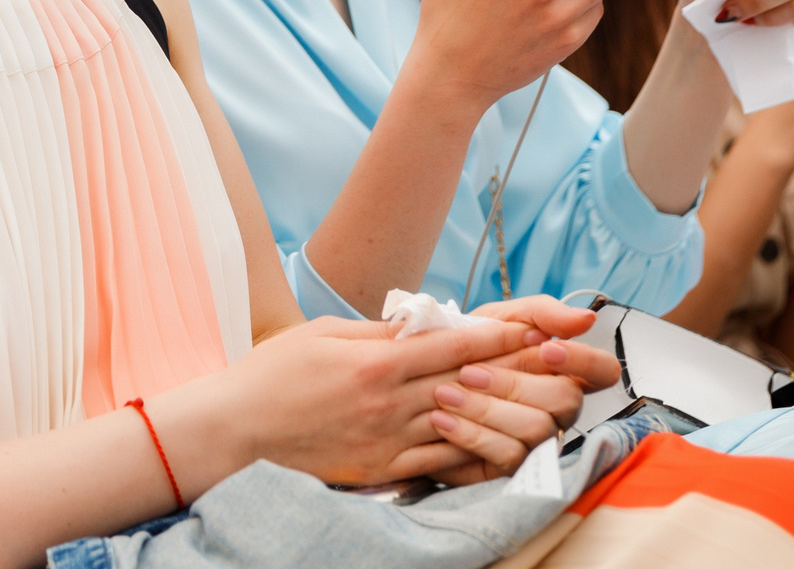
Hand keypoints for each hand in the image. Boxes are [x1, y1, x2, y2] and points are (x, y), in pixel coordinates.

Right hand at [206, 314, 579, 488]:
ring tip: (539, 403)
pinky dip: (469, 452)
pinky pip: (437, 462)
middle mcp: (388, 402)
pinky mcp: (381, 469)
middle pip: (466, 384)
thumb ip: (376, 332)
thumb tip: (419, 324)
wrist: (237, 428)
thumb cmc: (275, 373)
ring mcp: (387, 439)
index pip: (451, 345)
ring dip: (501, 413)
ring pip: (459, 425)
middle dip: (514, 371)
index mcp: (374, 362)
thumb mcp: (323, 334)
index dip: (498, 336)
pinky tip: (495, 443)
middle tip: (556, 362)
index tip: (534, 328)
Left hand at [421, 297, 621, 483]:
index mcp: (564, 371)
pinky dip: (472, 435)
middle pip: (568, 400)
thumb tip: (586, 318)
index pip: (603, 370)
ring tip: (446, 393)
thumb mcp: (498, 319)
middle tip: (468, 372)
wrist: (421, 376)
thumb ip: (541, 313)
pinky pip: (509, 456)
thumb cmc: (468, 344)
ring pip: (537, 429)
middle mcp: (560, 410)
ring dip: (486, 408)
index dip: (583, 360)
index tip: (546, 349)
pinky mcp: (514, 467)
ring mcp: (541, 441)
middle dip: (514, 383)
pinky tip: (442, 419)